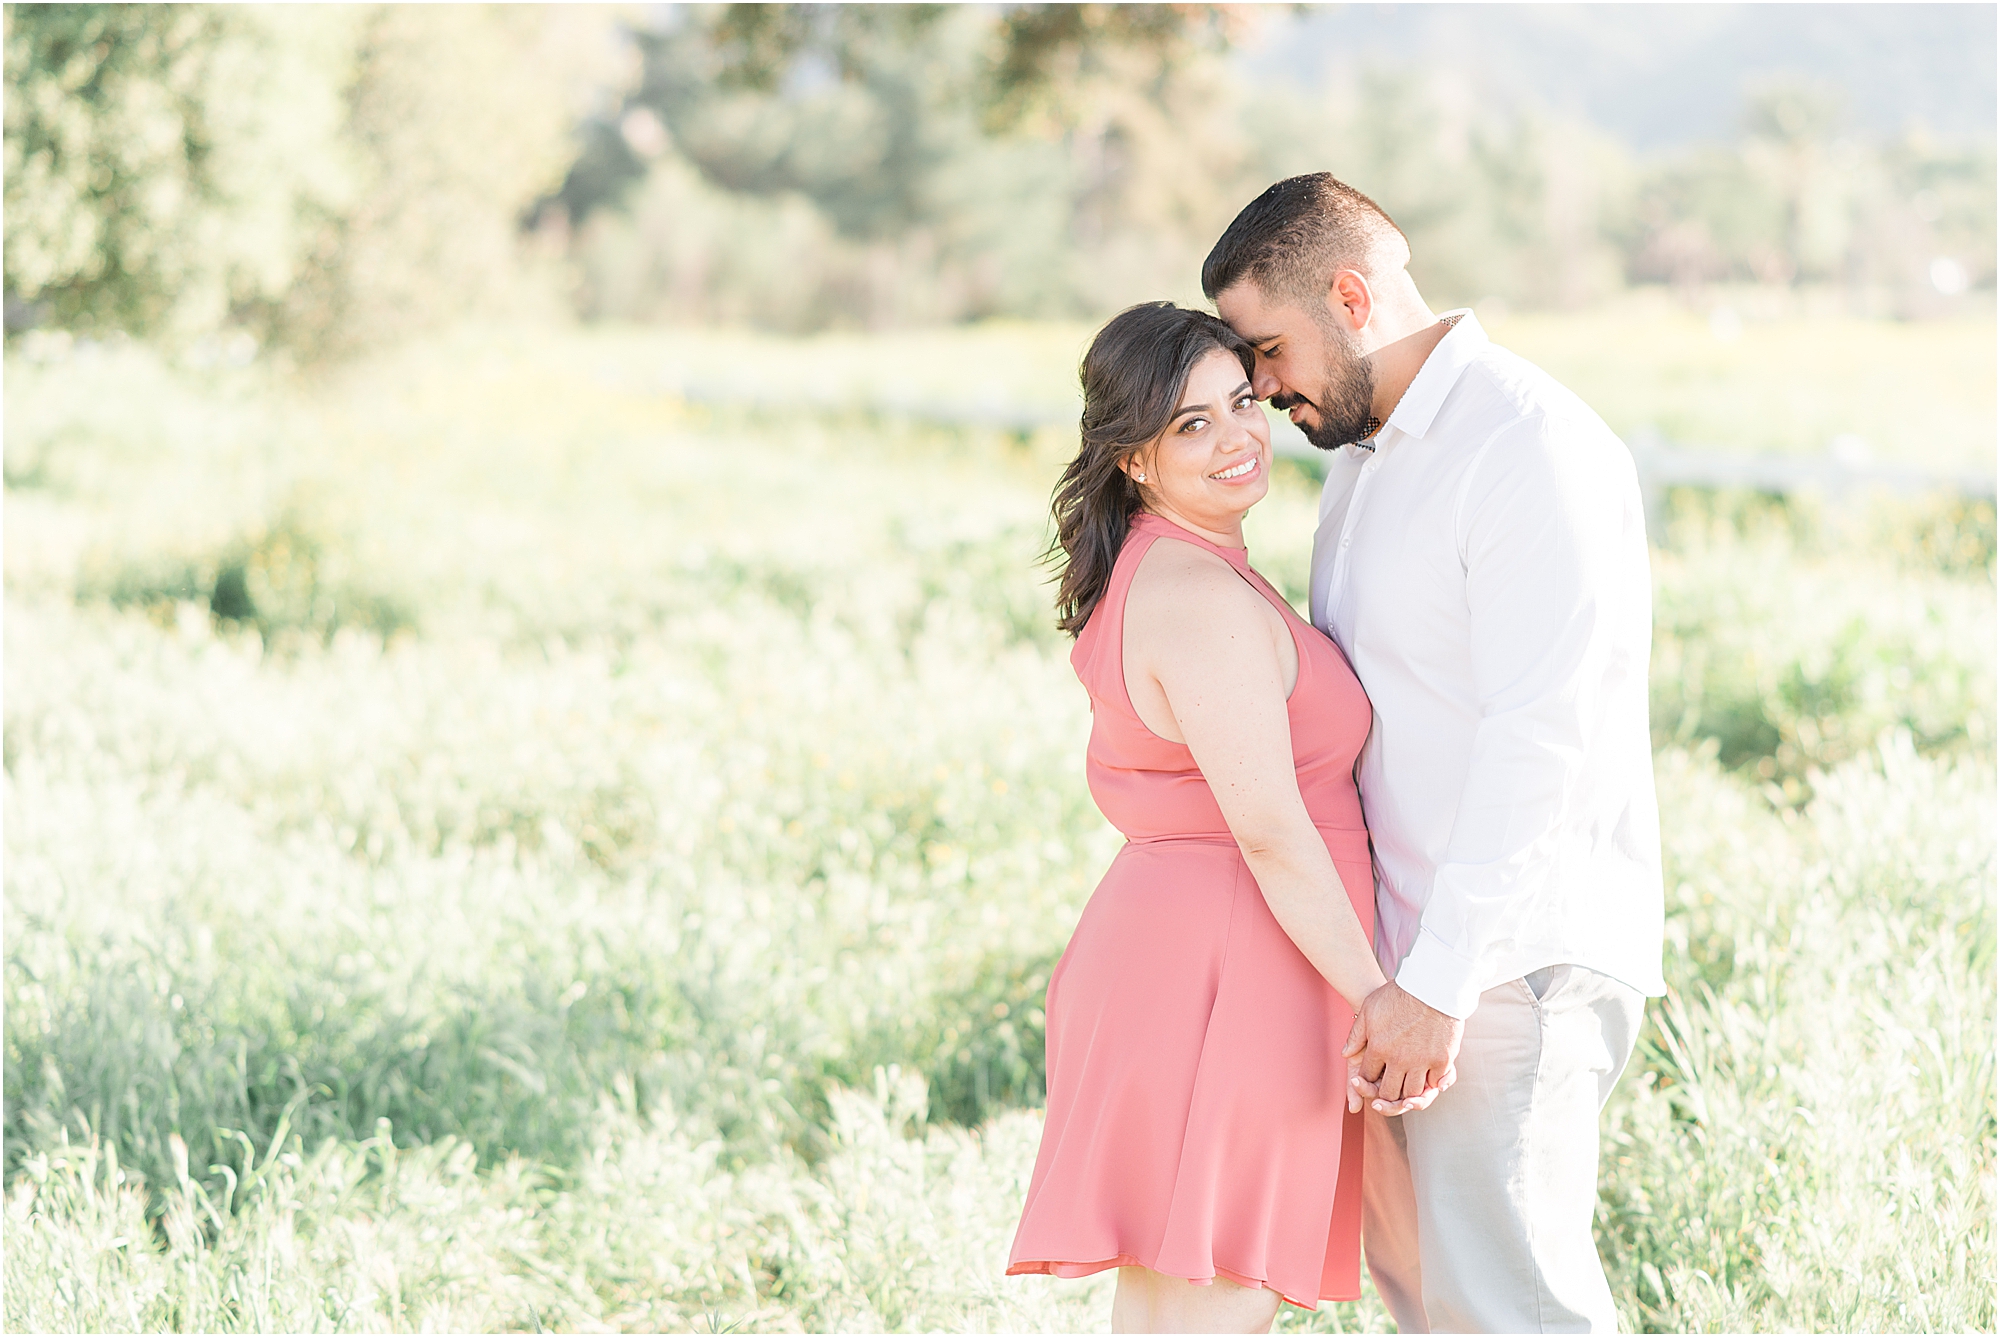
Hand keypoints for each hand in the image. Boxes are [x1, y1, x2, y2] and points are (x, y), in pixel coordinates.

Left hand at [1343, 981, 1463, 1113]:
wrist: (1433, 985)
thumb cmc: (1398, 994)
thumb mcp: (1369, 1009)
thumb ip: (1356, 1034)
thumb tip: (1346, 1054)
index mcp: (1378, 1048)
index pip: (1367, 1077)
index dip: (1366, 1082)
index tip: (1371, 1079)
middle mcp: (1399, 1059)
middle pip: (1388, 1092)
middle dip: (1385, 1096)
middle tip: (1388, 1090)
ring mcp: (1422, 1061)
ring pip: (1412, 1093)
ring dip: (1408, 1094)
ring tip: (1407, 1087)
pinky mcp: (1442, 1060)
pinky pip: (1434, 1083)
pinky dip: (1431, 1084)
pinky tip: (1427, 1078)